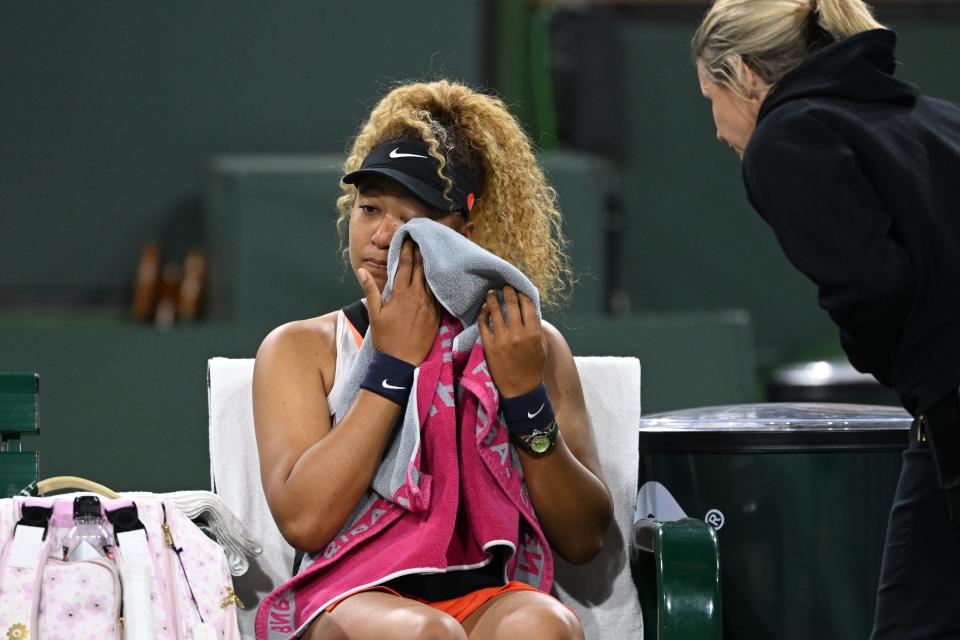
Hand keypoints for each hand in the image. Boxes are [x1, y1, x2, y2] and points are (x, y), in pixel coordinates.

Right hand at [358, 239, 438, 365]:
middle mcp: (417, 296)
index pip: (405, 265)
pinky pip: (438, 294)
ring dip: (431, 265)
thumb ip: (371, 290)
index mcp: (401, 294)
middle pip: (421, 268)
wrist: (401, 362)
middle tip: (423, 239)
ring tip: (432, 252)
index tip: (409, 238)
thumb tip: (362, 270)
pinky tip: (439, 277)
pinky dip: (438, 283)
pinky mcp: (437, 315)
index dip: (407, 250)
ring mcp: (429, 305)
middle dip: (421, 253)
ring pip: (432, 279)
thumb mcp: (374, 314)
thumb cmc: (385, 339)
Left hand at [477, 286, 544, 396]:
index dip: (522, 295)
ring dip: (493, 298)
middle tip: (505, 288)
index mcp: (533, 332)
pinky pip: (483, 324)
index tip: (519, 291)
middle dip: (508, 292)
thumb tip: (530, 311)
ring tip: (491, 294)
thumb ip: (536, 328)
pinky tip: (484, 309)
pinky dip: (483, 314)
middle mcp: (517, 333)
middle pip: (512, 304)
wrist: (521, 389)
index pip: (527, 305)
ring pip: (495, 310)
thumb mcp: (541, 346)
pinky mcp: (489, 345)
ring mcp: (502, 339)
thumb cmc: (533, 367)